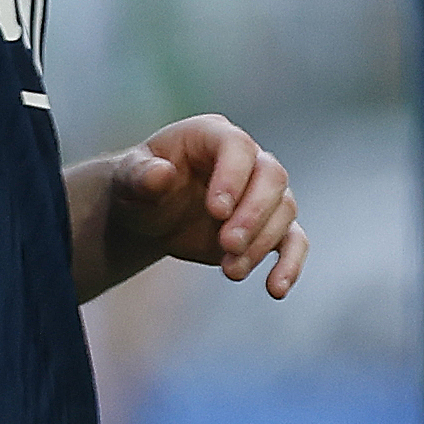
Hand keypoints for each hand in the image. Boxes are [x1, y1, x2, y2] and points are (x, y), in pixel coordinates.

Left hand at [98, 113, 308, 296]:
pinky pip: (293, 241)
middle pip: (272, 177)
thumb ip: (139, 175)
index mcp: (212, 135)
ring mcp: (261, 193)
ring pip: (284, 210)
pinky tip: (276, 288)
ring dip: (261, 244)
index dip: (233, 177)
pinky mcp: (267, 226)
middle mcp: (246, 159)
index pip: (237, 146)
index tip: (216, 211)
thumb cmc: (139, 188)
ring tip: (230, 271)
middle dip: (253, 214)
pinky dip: (290, 264)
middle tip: (228, 244)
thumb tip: (160, 173)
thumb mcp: (129, 180)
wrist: (149, 216)